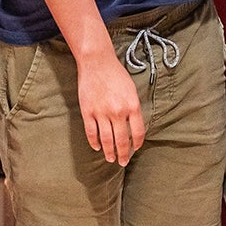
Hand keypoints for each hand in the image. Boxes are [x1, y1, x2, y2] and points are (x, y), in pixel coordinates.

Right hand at [75, 50, 145, 167]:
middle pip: (121, 140)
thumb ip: (133, 109)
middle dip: (123, 154)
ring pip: (106, 140)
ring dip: (109, 152)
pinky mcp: (87, 111)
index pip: (137, 133)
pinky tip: (97, 147)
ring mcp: (101, 112)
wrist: (97, 62)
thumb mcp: (132, 90)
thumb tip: (132, 127)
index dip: (136, 144)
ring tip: (110, 159)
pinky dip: (94, 142)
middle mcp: (118, 112)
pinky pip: (91, 132)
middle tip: (123, 162)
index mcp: (132, 106)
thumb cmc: (116, 74)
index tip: (135, 149)